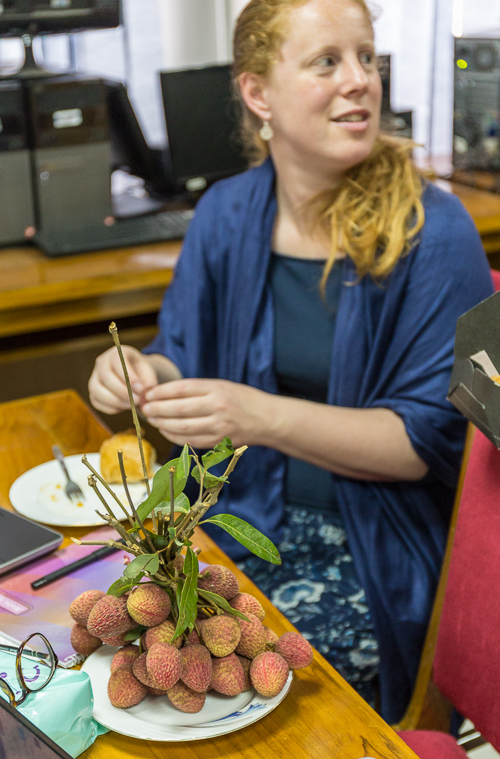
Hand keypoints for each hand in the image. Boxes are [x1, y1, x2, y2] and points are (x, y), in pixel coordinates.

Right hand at [88, 346, 157, 414]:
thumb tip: (140, 398)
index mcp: (116, 352)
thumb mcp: (149, 374)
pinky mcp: (93, 392)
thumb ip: (147, 384)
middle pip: (105, 376)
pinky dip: (110, 407)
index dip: (128, 376)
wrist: (137, 378)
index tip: (140, 389)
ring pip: (96, 390)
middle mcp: (102, 362)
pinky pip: (96, 401)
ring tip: (132, 406)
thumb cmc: (142, 374)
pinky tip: (124, 407)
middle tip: (137, 400)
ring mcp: (94, 377)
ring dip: (115, 401)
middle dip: (122, 391)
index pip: (117, 361)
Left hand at [141, 379, 270, 447]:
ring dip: (162, 423)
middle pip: (179, 409)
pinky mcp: (218, 441)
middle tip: (144, 408)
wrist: (268, 419)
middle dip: (157, 409)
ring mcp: (218, 426)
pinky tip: (165, 430)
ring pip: (182, 427)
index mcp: (217, 389)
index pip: (182, 389)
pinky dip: (174, 436)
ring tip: (151, 419)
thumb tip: (165, 394)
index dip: (161, 392)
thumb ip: (198, 389)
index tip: (148, 393)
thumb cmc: (243, 399)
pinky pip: (190, 440)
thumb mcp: (223, 385)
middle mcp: (217, 407)